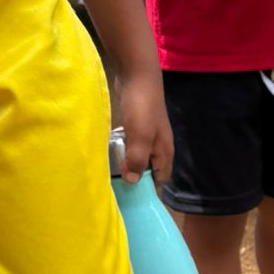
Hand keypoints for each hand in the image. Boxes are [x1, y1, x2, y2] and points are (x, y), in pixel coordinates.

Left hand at [114, 64, 173, 184]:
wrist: (138, 75)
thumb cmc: (141, 108)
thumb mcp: (139, 138)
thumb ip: (136, 160)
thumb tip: (132, 182)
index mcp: (164, 152)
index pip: (161, 179)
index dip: (149, 189)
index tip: (132, 198)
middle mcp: (158, 146)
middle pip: (149, 169)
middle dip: (135, 178)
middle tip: (116, 187)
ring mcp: (148, 135)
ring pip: (138, 156)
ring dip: (127, 162)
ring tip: (110, 171)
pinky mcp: (137, 125)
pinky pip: (131, 144)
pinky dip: (122, 149)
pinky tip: (109, 149)